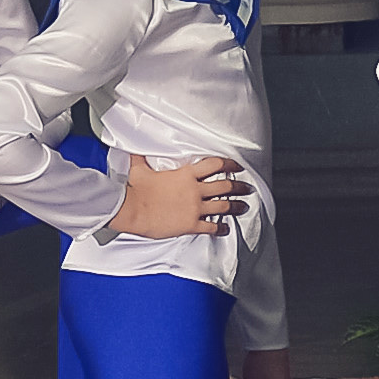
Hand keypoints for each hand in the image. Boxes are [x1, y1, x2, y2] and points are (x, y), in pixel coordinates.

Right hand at [110, 153, 242, 241]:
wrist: (130, 210)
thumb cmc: (134, 189)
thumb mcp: (139, 168)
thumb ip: (141, 158)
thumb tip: (134, 149)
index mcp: (185, 174)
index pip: (214, 165)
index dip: (229, 164)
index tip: (237, 165)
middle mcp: (194, 190)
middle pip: (225, 186)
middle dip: (239, 187)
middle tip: (247, 188)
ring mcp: (194, 208)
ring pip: (223, 206)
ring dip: (235, 206)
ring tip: (243, 207)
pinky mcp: (190, 224)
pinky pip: (211, 227)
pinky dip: (220, 228)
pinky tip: (225, 229)